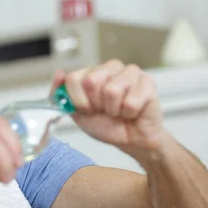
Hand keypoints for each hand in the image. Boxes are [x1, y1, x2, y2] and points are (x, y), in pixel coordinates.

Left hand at [50, 60, 165, 151]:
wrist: (131, 140)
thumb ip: (62, 95)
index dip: (78, 100)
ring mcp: (130, 73)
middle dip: (96, 104)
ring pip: (111, 90)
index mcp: (92, 72)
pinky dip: (129, 114)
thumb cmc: (106, 125)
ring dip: (113, 110)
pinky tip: (133, 112)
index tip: (87, 109)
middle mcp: (110, 67)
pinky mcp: (147, 82)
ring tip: (119, 111)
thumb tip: (59, 74)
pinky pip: (130, 102)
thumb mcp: (77, 113)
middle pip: (91, 81)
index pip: (73, 78)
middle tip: (104, 110)